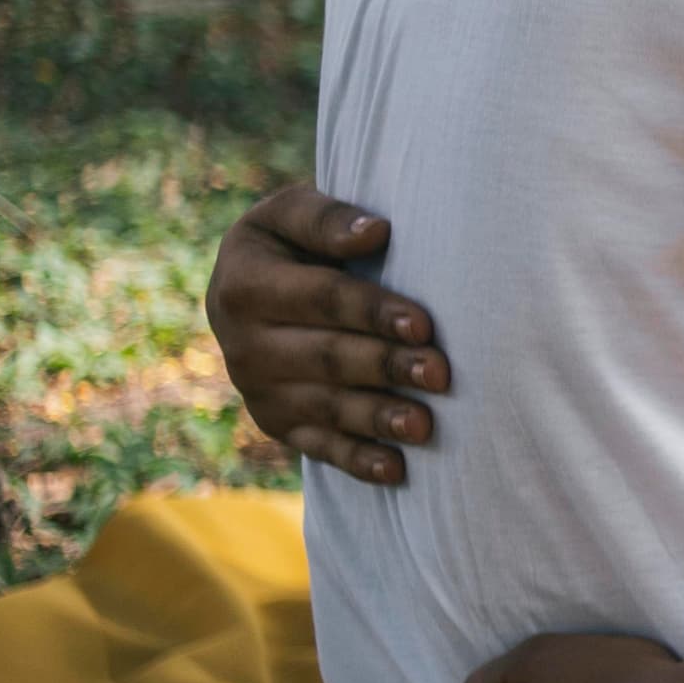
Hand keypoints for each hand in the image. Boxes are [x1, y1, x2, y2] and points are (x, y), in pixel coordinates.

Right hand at [205, 184, 449, 485]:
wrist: (251, 290)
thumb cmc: (291, 243)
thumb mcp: (290, 213)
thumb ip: (326, 219)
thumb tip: (375, 231)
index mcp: (245, 286)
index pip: (322, 301)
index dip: (373, 312)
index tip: (422, 324)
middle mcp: (244, 346)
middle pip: (327, 358)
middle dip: (386, 366)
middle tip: (439, 373)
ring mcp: (259, 392)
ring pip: (326, 408)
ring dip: (377, 418)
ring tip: (424, 425)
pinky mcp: (277, 424)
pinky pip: (319, 447)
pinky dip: (358, 460)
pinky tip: (396, 469)